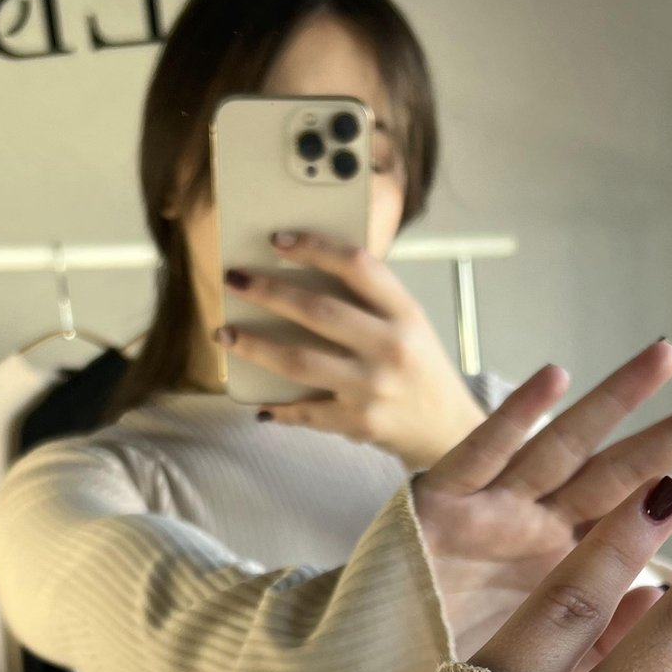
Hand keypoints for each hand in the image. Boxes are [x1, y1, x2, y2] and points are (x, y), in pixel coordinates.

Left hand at [217, 232, 489, 467]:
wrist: (447, 430)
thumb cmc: (420, 368)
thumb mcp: (409, 324)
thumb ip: (370, 300)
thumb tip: (303, 273)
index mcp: (405, 314)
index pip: (357, 266)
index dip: (315, 248)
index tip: (277, 240)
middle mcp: (390, 348)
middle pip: (317, 311)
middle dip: (267, 292)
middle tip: (234, 279)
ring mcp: (372, 388)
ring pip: (298, 361)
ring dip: (254, 346)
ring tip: (224, 333)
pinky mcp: (357, 422)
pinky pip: (304, 411)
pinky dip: (278, 407)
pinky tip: (257, 401)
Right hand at [413, 353, 671, 656]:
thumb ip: (604, 640)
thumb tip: (671, 597)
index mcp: (567, 569)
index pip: (648, 520)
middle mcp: (535, 532)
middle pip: (621, 474)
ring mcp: (488, 514)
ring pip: (561, 448)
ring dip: (614, 401)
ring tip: (670, 356)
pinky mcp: (435, 508)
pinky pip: (478, 456)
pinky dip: (513, 417)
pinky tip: (554, 377)